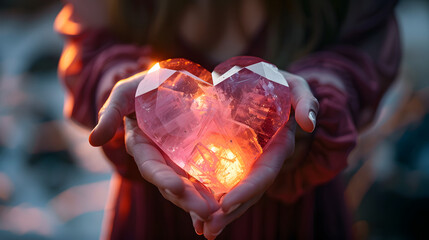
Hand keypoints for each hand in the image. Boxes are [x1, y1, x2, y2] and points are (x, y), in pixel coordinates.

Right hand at [89, 72, 218, 219]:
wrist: (170, 80)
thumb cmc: (146, 84)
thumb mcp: (125, 92)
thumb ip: (111, 113)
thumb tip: (94, 140)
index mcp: (142, 146)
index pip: (150, 166)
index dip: (161, 177)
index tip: (176, 187)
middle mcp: (160, 158)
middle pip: (172, 183)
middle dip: (188, 199)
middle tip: (207, 212)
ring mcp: (178, 159)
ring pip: (189, 185)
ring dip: (201, 201)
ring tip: (217, 214)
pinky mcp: (194, 156)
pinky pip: (202, 176)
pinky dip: (211, 191)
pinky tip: (225, 205)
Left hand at [195, 71, 318, 238]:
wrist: (263, 84)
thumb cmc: (278, 83)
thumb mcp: (294, 86)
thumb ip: (304, 99)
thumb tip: (309, 123)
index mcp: (277, 147)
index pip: (264, 173)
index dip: (247, 190)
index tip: (226, 204)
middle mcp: (263, 160)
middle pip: (249, 192)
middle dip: (231, 212)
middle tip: (210, 230)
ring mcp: (248, 163)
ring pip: (235, 191)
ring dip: (220, 213)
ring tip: (201, 229)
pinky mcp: (235, 159)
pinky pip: (223, 181)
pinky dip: (211, 197)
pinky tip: (195, 212)